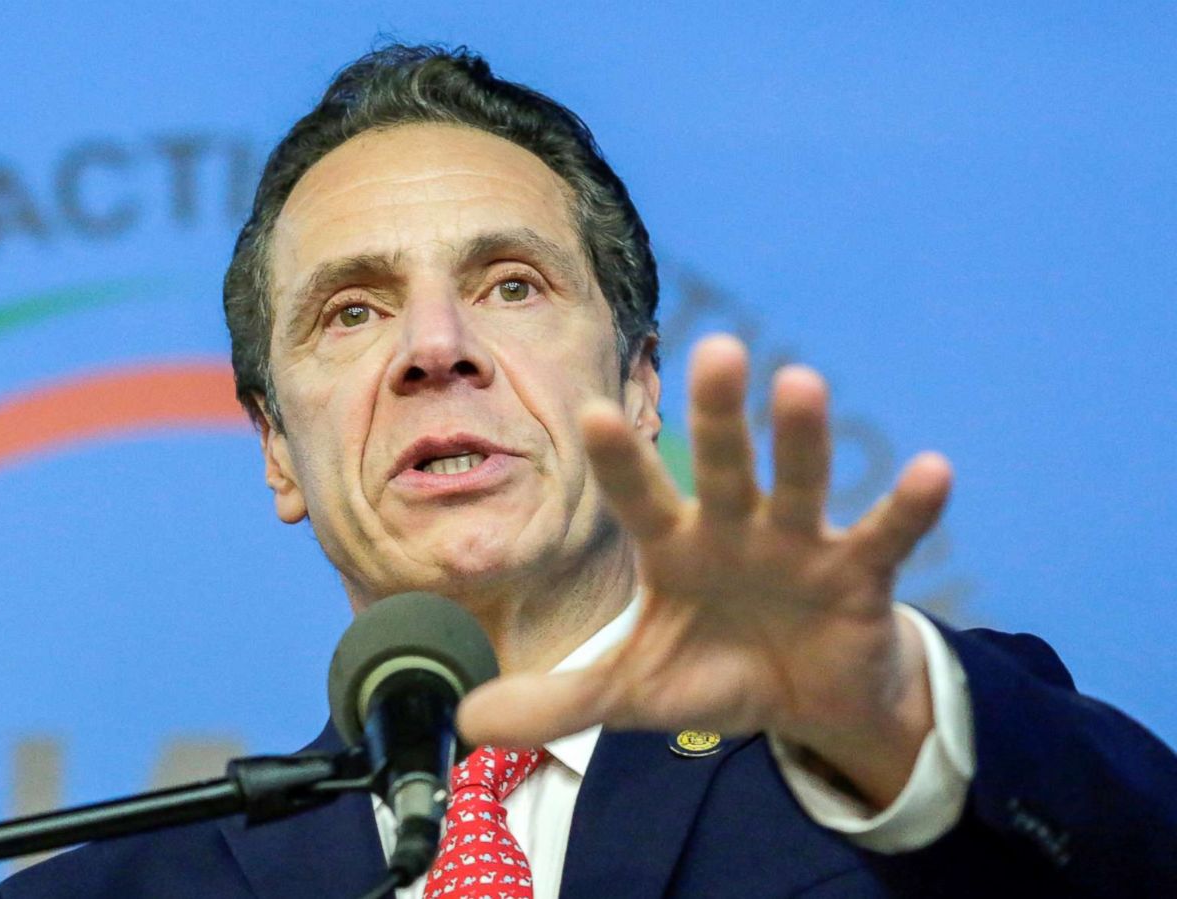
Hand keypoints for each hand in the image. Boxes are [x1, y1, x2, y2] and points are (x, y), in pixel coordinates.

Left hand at [456, 334, 950, 806]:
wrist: (804, 701)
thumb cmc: (711, 672)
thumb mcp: (629, 693)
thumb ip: (555, 702)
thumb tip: (466, 722)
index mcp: (673, 548)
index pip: (639, 497)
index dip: (620, 461)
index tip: (590, 413)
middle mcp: (733, 529)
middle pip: (721, 465)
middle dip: (719, 415)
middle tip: (718, 350)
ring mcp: (800, 544)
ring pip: (800, 482)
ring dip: (803, 438)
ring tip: (802, 382)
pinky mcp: (861, 572)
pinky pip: (887, 534)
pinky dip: (910, 507)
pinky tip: (933, 469)